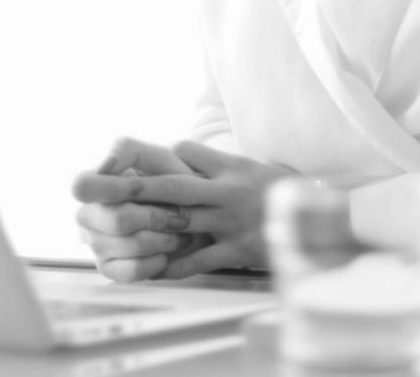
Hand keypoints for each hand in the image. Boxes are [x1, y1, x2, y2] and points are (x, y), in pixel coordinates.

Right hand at [70, 138, 200, 281]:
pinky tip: (166, 252)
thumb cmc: (171, 179)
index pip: (81, 186)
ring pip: (130, 246)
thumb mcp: (157, 156)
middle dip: (156, 217)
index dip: (112, 188)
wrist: (192, 213)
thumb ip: (129, 151)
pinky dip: (156, 261)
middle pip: (117, 221)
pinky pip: (132, 271)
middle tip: (179, 216)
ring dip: (164, 239)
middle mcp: (86, 214)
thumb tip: (105, 165)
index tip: (142, 187)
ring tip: (180, 233)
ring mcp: (94, 243)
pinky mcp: (108, 267)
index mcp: (92, 183)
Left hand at [76, 139, 297, 278]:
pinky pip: (198, 260)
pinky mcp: (236, 250)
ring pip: (180, 221)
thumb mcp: (248, 166)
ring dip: (145, 226)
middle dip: (134, 187)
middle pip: (172, 186)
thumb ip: (213, 162)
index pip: (185, 153)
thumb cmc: (278, 192)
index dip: (156, 157)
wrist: (321, 219)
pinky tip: (149, 269)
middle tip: (98, 187)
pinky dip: (173, 266)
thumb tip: (178, 151)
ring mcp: (229, 222)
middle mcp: (225, 191)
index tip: (120, 161)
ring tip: (114, 228)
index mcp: (228, 168)